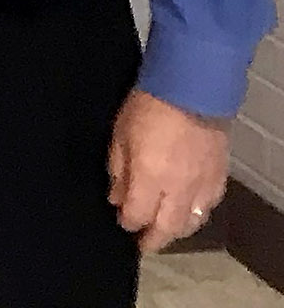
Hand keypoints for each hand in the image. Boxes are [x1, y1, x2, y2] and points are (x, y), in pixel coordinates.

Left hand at [109, 89, 228, 252]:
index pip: (137, 215)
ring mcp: (202, 184)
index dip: (127, 222)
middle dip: (154, 240)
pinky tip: (187, 212)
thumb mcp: (119, 136)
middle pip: (167, 228)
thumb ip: (118, 171)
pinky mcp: (219, 177)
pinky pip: (209, 206)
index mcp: (149, 177)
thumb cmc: (148, 108)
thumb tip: (116, 198)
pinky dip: (196, 214)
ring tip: (164, 231)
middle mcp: (178, 187)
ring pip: (191, 222)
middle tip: (144, 244)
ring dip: (176, 231)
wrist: (191, 90)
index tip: (122, 221)